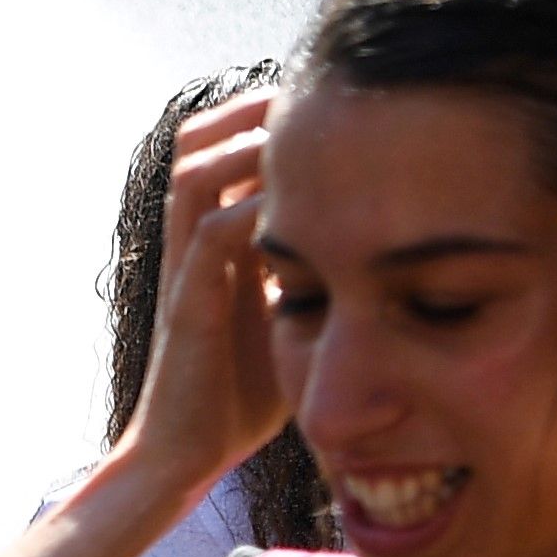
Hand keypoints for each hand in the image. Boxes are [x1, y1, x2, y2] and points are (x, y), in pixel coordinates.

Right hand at [124, 88, 291, 492]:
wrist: (184, 458)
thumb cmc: (236, 399)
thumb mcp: (286, 319)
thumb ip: (310, 276)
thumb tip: (372, 248)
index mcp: (212, 245)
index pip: (224, 151)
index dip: (263, 117)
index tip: (321, 105)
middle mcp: (191, 246)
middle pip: (198, 141)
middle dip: (249, 109)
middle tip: (304, 99)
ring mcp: (185, 272)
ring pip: (195, 173)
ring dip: (244, 144)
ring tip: (295, 135)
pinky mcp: (188, 306)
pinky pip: (211, 235)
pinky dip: (251, 208)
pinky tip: (296, 203)